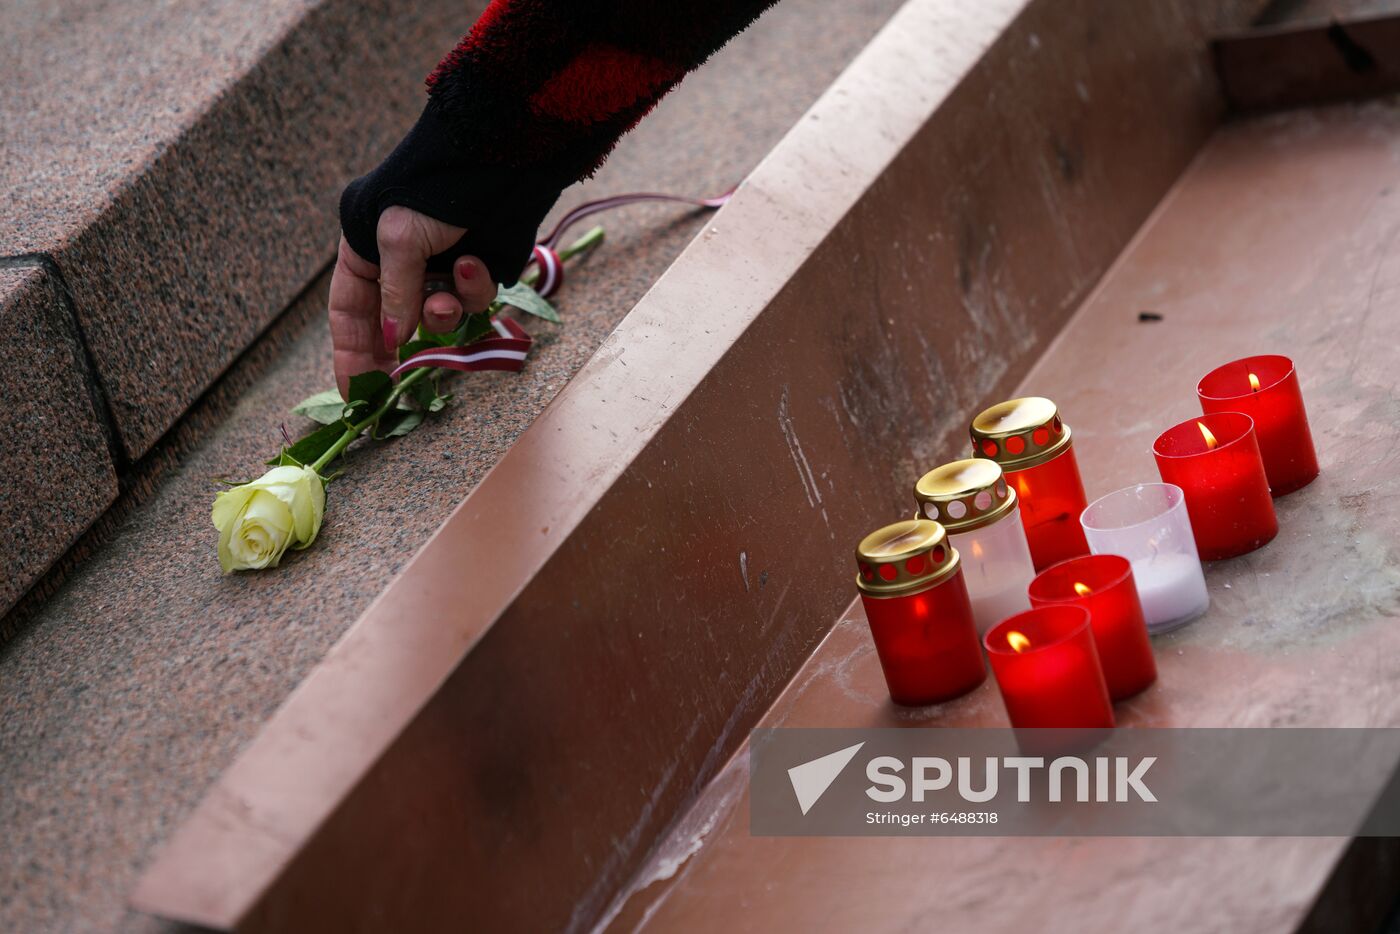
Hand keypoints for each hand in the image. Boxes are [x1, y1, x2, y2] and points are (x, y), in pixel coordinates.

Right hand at [328, 206, 497, 398]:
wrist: (497, 164)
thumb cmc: (434, 192)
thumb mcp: (400, 240)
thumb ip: (396, 296)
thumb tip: (394, 340)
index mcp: (365, 251)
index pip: (349, 313)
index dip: (351, 354)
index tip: (355, 395)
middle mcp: (400, 265)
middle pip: (392, 325)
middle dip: (399, 353)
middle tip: (400, 386)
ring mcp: (440, 270)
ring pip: (438, 317)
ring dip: (442, 315)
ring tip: (447, 297)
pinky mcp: (476, 271)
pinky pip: (472, 300)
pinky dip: (473, 289)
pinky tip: (474, 265)